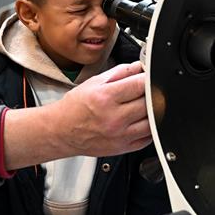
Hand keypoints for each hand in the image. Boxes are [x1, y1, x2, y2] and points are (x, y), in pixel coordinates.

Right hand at [3, 61, 150, 168]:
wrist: (61, 131)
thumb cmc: (74, 108)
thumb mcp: (94, 82)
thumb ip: (120, 73)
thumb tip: (139, 66)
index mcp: (106, 97)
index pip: (140, 84)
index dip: (148, 78)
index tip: (148, 76)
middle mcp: (114, 118)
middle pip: (149, 102)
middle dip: (151, 93)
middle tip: (147, 90)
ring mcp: (120, 135)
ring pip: (152, 121)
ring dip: (153, 111)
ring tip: (145, 105)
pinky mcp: (123, 148)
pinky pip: (148, 138)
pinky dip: (150, 128)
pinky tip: (143, 120)